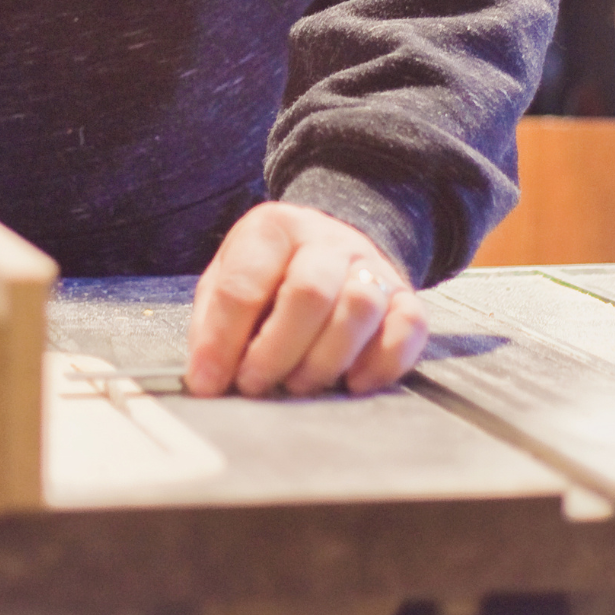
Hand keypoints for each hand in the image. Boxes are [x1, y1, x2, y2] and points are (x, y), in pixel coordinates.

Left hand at [184, 201, 428, 396]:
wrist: (328, 245)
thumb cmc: (270, 273)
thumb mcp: (227, 279)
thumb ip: (213, 323)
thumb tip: (206, 378)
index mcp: (273, 229)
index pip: (244, 284)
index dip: (223, 340)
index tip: (208, 382)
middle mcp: (326, 241)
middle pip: (309, 293)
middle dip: (276, 350)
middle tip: (254, 385)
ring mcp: (371, 266)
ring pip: (360, 308)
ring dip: (325, 360)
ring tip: (298, 385)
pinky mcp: (404, 296)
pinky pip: (408, 327)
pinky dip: (382, 363)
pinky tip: (352, 383)